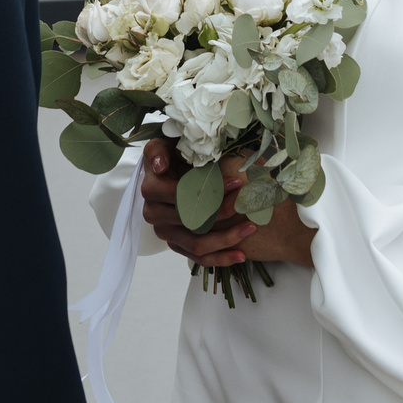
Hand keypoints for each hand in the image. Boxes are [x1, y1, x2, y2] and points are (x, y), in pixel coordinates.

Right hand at [139, 140, 255, 265]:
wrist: (175, 169)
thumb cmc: (176, 153)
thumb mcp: (166, 144)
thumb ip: (159, 150)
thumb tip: (160, 166)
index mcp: (151, 188)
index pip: (179, 195)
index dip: (208, 191)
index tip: (237, 183)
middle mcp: (153, 213)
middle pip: (191, 221)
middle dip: (222, 212)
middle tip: (248, 204)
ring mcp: (165, 231)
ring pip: (196, 244)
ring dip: (226, 239)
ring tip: (251, 228)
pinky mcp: (177, 244)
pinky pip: (198, 258)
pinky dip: (220, 258)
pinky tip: (241, 255)